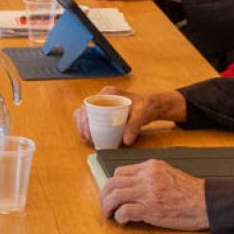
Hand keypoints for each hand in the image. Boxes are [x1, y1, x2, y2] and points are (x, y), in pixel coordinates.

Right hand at [70, 86, 185, 146]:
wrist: (151, 105)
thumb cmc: (146, 106)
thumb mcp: (142, 114)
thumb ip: (134, 126)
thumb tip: (126, 141)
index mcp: (109, 93)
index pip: (89, 105)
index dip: (85, 119)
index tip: (89, 133)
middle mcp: (102, 96)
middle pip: (83, 109)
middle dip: (82, 125)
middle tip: (88, 138)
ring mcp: (101, 102)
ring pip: (83, 113)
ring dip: (82, 126)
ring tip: (88, 139)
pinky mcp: (103, 109)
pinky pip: (89, 117)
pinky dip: (87, 126)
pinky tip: (90, 135)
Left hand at [100, 160, 208, 229]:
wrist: (206, 203)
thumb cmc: (190, 192)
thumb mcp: (168, 173)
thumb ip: (149, 176)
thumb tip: (131, 185)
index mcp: (151, 167)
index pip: (120, 172)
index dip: (113, 184)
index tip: (112, 193)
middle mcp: (147, 177)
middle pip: (112, 183)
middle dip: (104, 195)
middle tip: (105, 205)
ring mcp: (147, 193)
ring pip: (114, 196)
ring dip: (107, 207)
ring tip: (108, 214)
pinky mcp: (150, 209)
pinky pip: (124, 211)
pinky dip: (119, 217)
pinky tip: (123, 220)